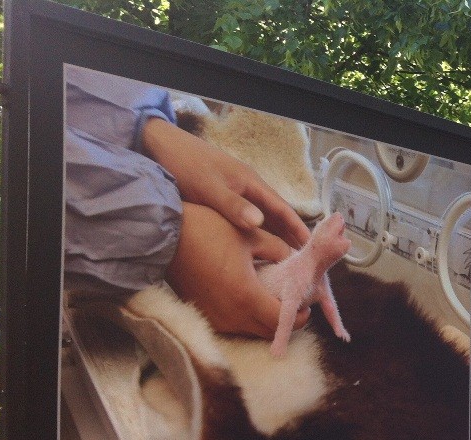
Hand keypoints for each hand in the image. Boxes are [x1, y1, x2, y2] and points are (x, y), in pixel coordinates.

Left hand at [142, 118, 309, 249]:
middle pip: (276, 217)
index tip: (311, 248)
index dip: (298, 229)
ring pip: (262, 220)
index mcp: (251, 183)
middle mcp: (248, 189)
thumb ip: (233, 205)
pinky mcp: (223, 200)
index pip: (283, 210)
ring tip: (283, 261)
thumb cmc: (185, 164)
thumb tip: (259, 223)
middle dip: (290, 237)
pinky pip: (246, 221)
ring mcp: (236, 194)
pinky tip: (254, 248)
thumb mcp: (209, 187)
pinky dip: (255, 235)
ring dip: (274, 237)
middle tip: (302, 262)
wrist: (158, 146)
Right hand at [166, 203, 307, 337]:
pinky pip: (235, 325)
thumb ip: (279, 250)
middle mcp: (232, 315)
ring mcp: (216, 318)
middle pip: (269, 331)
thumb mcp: (251, 234)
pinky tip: (252, 300)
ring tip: (275, 300)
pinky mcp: (205, 315)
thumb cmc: (207, 230)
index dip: (299, 316)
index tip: (306, 305)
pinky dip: (248, 318)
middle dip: (286, 321)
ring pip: (252, 330)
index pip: (282, 321)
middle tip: (294, 303)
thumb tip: (293, 258)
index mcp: (247, 296)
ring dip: (266, 320)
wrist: (162, 235)